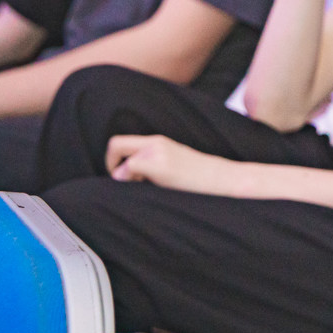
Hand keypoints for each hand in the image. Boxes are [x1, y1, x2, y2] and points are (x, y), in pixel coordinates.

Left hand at [106, 133, 234, 193]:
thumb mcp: (172, 168)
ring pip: (121, 155)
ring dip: (122, 174)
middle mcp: (155, 143)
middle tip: (121, 182)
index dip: (114, 161)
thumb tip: (123, 179)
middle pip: (115, 144)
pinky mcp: (161, 164)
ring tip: (141, 187)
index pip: (122, 143)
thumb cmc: (199, 181)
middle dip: (110, 164)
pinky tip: (144, 190)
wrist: (222, 180)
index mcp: (158, 143)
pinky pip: (130, 167)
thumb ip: (151, 167)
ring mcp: (158, 152)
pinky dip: (128, 178)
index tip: (124, 179)